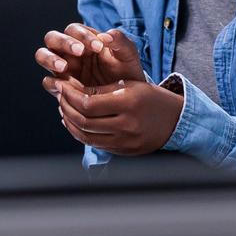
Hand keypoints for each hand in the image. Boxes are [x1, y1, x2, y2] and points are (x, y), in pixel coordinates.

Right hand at [35, 24, 143, 88]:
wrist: (128, 99)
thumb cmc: (126, 72)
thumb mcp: (128, 56)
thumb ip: (121, 42)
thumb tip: (106, 35)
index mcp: (83, 40)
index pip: (73, 30)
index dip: (82, 35)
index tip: (98, 47)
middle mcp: (68, 51)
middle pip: (52, 38)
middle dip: (63, 43)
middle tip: (79, 51)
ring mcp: (62, 68)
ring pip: (43, 55)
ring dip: (50, 59)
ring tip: (63, 67)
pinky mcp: (60, 86)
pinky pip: (48, 82)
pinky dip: (53, 83)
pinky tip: (65, 88)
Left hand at [47, 75, 181, 154]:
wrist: (175, 120)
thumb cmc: (151, 97)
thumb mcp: (129, 84)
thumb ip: (101, 89)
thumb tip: (71, 90)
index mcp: (128, 103)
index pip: (88, 103)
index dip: (70, 95)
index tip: (62, 86)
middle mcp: (127, 125)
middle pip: (84, 121)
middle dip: (66, 107)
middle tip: (60, 96)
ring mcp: (126, 142)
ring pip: (86, 136)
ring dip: (69, 122)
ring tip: (64, 108)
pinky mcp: (124, 152)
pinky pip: (95, 144)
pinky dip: (80, 134)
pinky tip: (75, 122)